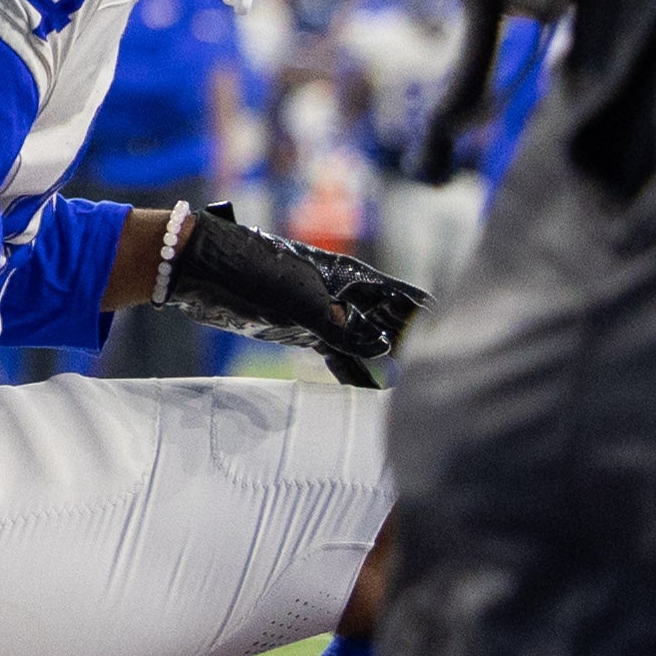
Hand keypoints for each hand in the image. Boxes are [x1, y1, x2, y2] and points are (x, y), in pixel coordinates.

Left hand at [157, 200, 426, 374]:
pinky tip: (371, 388)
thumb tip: (382, 350)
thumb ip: (341, 327)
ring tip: (415, 388)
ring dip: (385, 362)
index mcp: (347, 275)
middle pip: (387, 320)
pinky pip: (335, 352)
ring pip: (363, 340)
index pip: (401, 296)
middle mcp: (340, 292)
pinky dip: (352, 370)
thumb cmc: (247, 271)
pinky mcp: (297, 328)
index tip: (459, 331)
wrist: (196, 267)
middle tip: (444, 372)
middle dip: (413, 343)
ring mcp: (319, 311)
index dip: (428, 315)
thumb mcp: (299, 300)